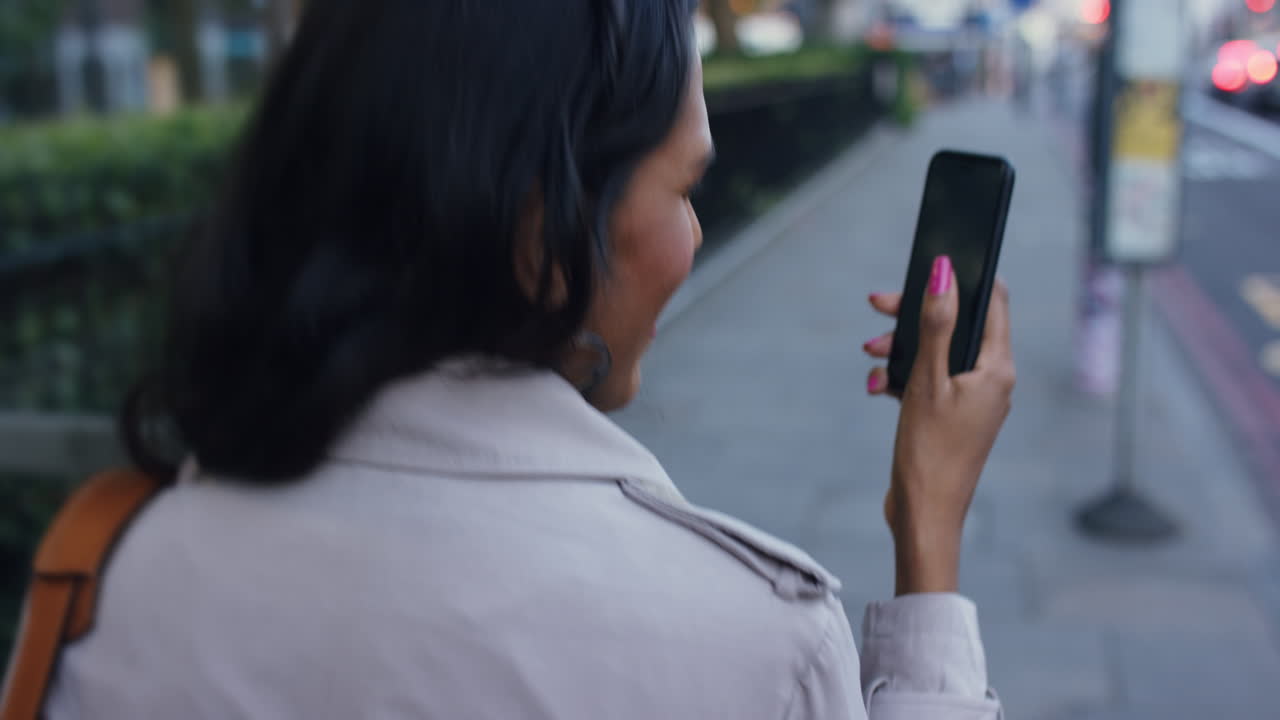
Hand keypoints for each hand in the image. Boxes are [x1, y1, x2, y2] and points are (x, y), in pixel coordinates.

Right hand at [862, 256, 1015, 594]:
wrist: (924, 515)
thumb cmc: (930, 452)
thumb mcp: (927, 381)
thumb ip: (935, 325)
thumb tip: (944, 274)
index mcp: (997, 368)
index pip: (992, 301)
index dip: (961, 277)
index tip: (929, 264)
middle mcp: (992, 380)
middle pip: (956, 326)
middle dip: (915, 314)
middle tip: (878, 305)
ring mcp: (973, 400)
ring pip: (937, 353)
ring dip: (901, 348)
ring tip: (870, 354)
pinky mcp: (952, 416)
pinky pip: (929, 381)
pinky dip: (902, 378)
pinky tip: (878, 387)